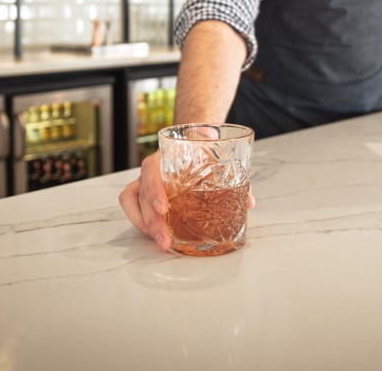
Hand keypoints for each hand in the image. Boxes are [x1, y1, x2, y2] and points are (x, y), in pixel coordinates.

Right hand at [118, 147, 257, 251]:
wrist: (191, 137)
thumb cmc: (201, 148)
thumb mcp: (216, 155)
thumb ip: (233, 175)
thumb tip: (249, 202)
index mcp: (165, 156)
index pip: (151, 171)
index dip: (154, 190)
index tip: (163, 208)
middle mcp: (151, 169)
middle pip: (141, 195)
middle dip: (152, 221)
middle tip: (165, 241)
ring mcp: (144, 180)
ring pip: (132, 202)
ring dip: (144, 225)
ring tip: (161, 243)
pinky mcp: (142, 192)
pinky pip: (132, 206)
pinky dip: (140, 222)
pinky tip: (153, 235)